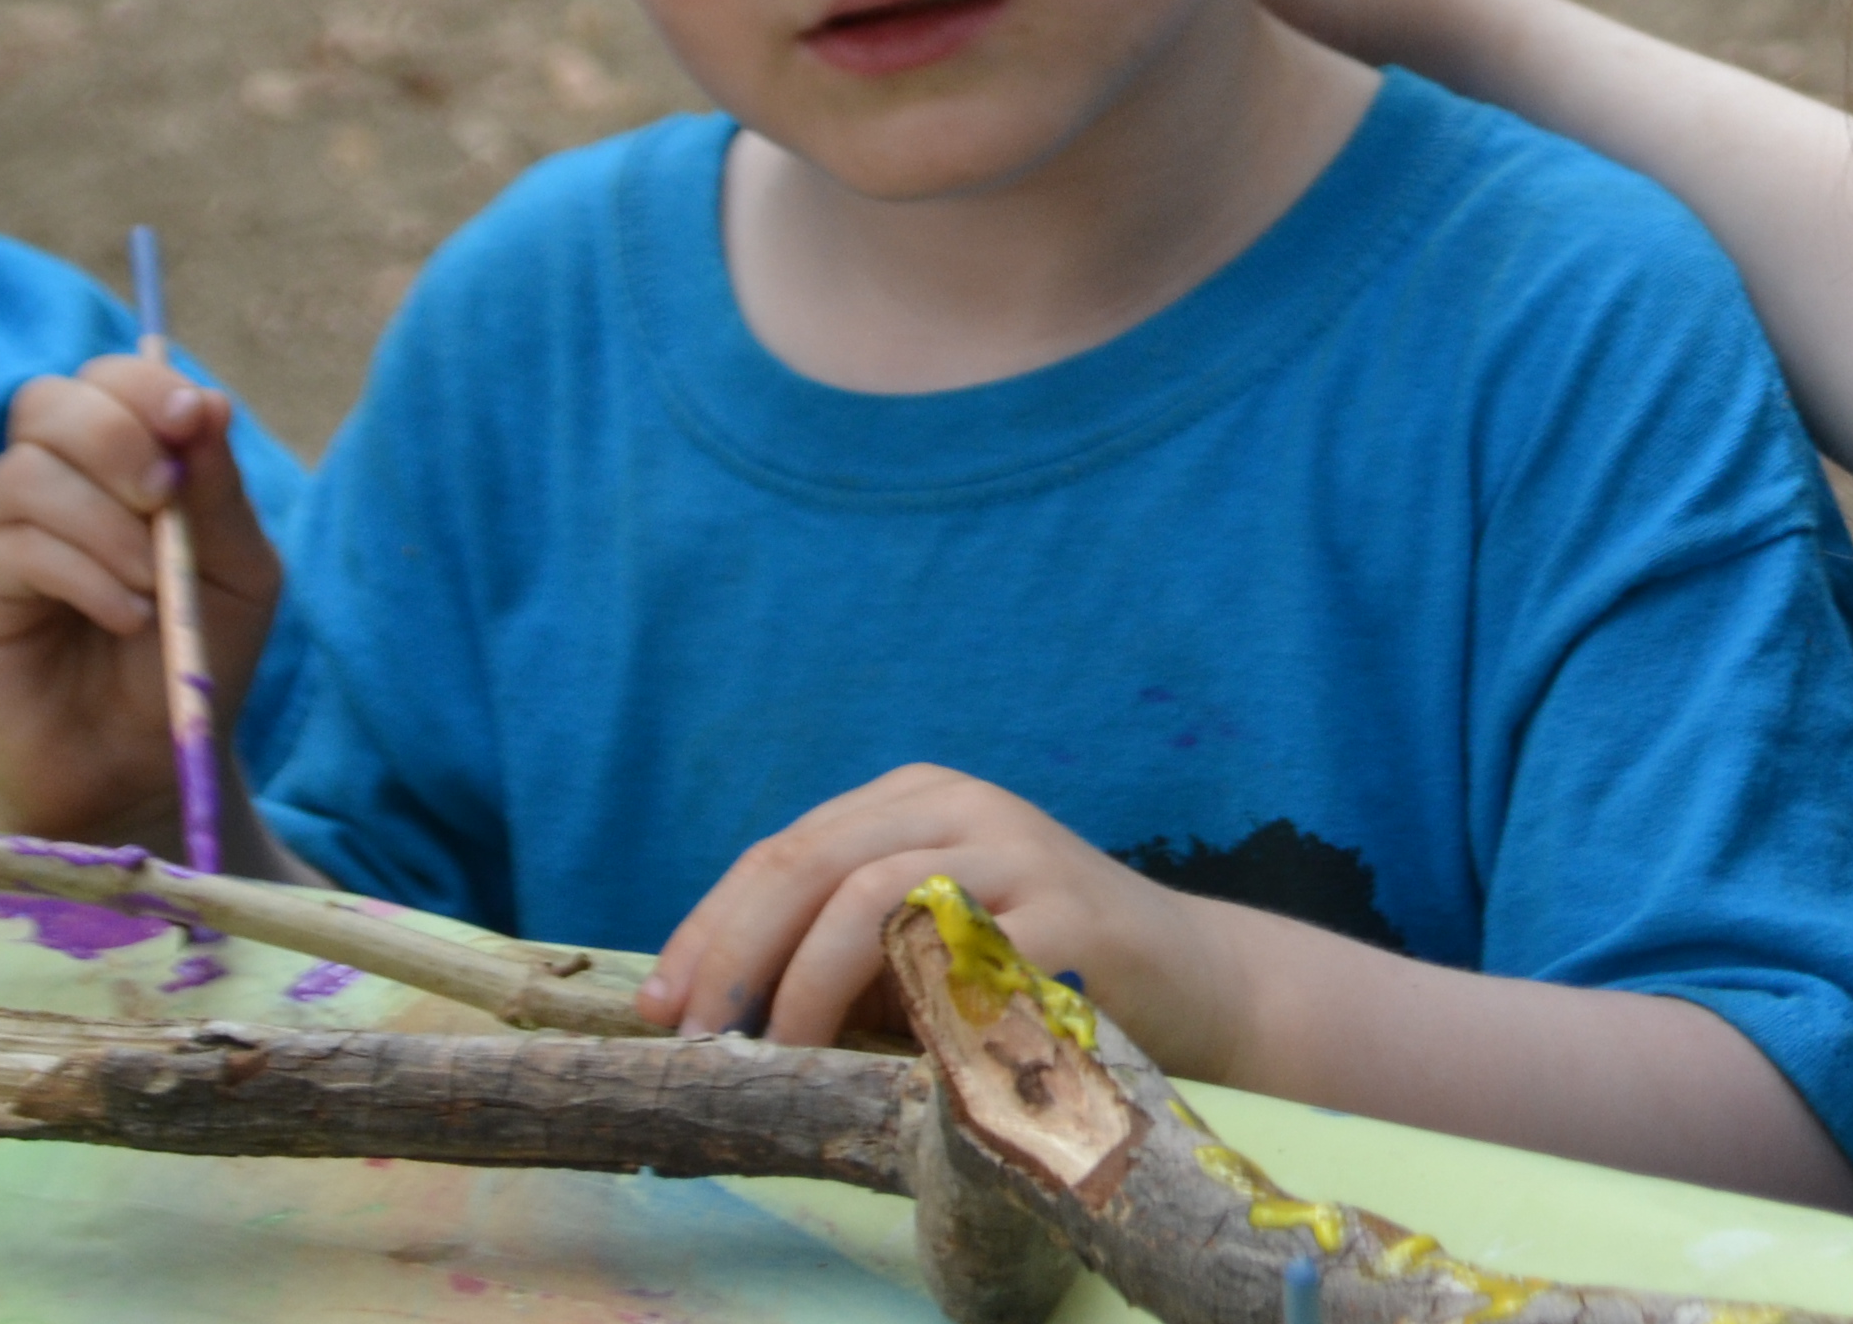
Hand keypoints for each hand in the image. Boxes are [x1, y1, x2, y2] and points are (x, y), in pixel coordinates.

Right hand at [0, 354, 286, 847]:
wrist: (147, 758)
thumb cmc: (195, 654)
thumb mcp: (239, 570)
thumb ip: (220, 491)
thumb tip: (206, 404)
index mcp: (118, 463)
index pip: (107, 379)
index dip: (145, 385)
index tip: (193, 420)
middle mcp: (50, 484)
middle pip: (48, 403)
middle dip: (116, 436)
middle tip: (165, 499)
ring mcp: (2, 535)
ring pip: (26, 473)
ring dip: (107, 522)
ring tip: (155, 585)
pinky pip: (11, 548)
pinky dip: (83, 573)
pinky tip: (128, 616)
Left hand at [641, 765, 1232, 1069]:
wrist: (1190, 977)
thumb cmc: (1032, 966)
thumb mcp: (924, 936)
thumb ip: (842, 944)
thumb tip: (713, 1003)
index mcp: (919, 798)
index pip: (783, 852)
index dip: (709, 928)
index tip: (662, 1006)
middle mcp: (964, 806)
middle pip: (813, 861)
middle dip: (736, 952)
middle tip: (701, 1036)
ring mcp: (1020, 854)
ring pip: (873, 894)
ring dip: (806, 985)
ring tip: (781, 1053)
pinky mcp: (1071, 916)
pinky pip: (962, 955)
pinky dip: (904, 1009)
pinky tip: (879, 1055)